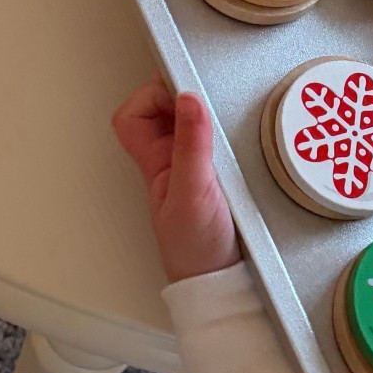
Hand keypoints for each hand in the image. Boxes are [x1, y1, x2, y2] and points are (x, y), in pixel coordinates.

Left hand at [112, 79, 237, 285]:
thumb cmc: (197, 249)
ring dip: (207, 112)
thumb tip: (188, 99)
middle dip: (183, 95)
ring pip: (191, 121)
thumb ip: (191, 145)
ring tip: (224, 110)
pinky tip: (238, 134)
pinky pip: (217, 139)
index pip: (134, 114)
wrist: (222, 281)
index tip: (182, 91)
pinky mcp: (220, 172)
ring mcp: (195, 165)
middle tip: (207, 93)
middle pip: (163, 109)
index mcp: (154, 161)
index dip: (151, 95)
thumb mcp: (194, 192)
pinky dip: (226, 130)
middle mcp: (171, 159)